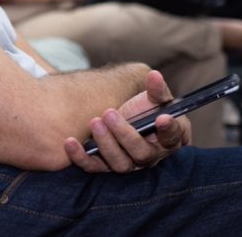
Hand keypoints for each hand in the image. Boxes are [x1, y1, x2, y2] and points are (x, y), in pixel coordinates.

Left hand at [63, 70, 189, 173]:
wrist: (123, 117)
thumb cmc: (144, 108)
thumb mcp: (153, 97)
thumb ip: (156, 89)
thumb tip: (154, 75)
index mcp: (168, 139)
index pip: (172, 137)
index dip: (168, 129)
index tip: (161, 117)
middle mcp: (149, 156)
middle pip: (141, 153)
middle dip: (125, 134)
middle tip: (109, 113)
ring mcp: (128, 163)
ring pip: (119, 163)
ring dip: (105, 143)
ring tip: (94, 122)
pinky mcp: (105, 166)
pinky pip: (94, 167)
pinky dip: (80, 157)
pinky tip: (70, 142)